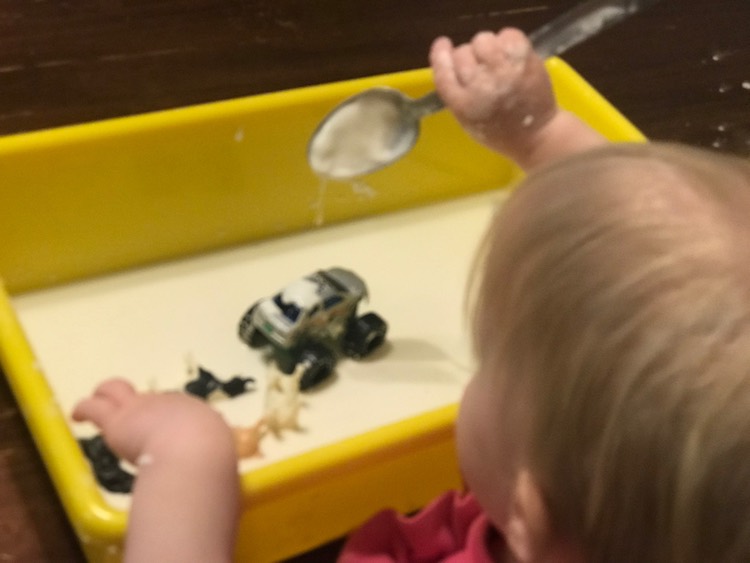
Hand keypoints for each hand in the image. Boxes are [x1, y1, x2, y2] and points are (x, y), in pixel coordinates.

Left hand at [72, 378, 231, 464]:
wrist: (194, 453)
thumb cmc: (210, 456)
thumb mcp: (219, 451)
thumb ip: (212, 454)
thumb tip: (215, 464)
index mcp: (193, 412)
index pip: (176, 409)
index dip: (167, 420)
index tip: (164, 434)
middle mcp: (166, 402)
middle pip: (148, 396)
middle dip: (140, 404)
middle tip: (132, 417)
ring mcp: (139, 408)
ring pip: (116, 389)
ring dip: (106, 394)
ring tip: (98, 402)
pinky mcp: (116, 419)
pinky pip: (94, 407)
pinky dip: (84, 409)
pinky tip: (77, 416)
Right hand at [430, 28, 556, 158]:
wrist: (536, 135)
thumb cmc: (498, 131)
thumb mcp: (466, 120)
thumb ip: (455, 94)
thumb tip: (450, 63)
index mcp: (462, 104)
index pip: (443, 69)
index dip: (440, 54)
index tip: (443, 45)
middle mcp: (479, 85)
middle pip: (462, 52)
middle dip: (469, 56)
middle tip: (481, 67)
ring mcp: (503, 70)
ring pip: (482, 40)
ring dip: (487, 47)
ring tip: (497, 60)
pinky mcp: (523, 58)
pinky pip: (506, 34)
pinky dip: (507, 40)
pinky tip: (511, 55)